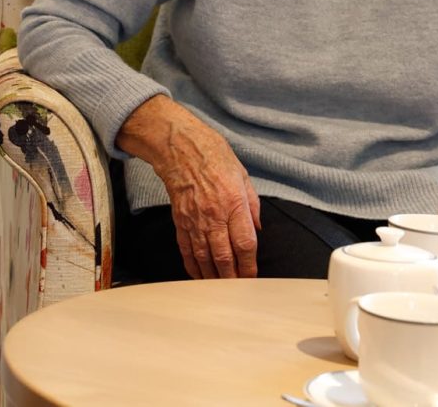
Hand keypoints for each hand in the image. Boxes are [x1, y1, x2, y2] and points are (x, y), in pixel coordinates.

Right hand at [118, 95, 261, 278]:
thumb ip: (252, 205)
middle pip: (224, 256)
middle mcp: (214, 215)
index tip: (253, 276)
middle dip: (233, 277)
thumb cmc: (213, 157)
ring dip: (213, 276)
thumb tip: (257, 229)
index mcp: (234, 203)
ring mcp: (195, 220)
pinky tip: (199, 274)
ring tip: (220, 288)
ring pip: (204, 257)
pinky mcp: (180, 220)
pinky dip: (192, 265)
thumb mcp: (244, 176)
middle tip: (238, 289)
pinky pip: (186, 248)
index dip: (249, 265)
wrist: (181, 148)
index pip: (245, 243)